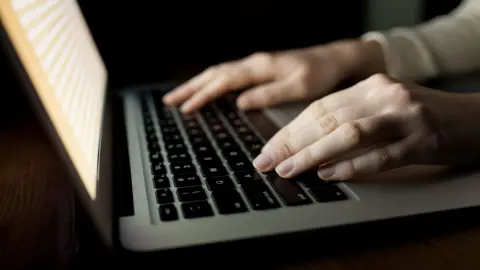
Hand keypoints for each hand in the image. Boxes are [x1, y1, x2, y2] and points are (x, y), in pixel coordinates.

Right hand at [162, 40, 383, 112]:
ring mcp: (257, 64)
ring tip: (180, 95)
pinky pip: (229, 73)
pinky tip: (209, 88)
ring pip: (220, 72)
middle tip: (170, 101)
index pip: (223, 81)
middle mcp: (255, 63)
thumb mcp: (299, 87)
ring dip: (199, 84)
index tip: (186, 108)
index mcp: (261, 67)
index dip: (203, 94)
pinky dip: (213, 81)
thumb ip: (269, 94)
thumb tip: (240, 103)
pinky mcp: (261, 68)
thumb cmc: (321, 74)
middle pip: (215, 74)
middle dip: (191, 88)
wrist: (337, 59)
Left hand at [252, 73, 479, 180]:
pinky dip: (352, 166)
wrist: (476, 118)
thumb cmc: (424, 116)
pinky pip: (381, 154)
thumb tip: (307, 143)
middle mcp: (384, 95)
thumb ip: (351, 118)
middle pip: (327, 119)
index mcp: (371, 86)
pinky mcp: (424, 139)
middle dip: (291, 143)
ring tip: (289, 169)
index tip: (269, 148)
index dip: (290, 130)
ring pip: (348, 133)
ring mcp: (405, 116)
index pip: (319, 108)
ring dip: (313, 153)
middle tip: (267, 162)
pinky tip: (329, 174)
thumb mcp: (384, 107)